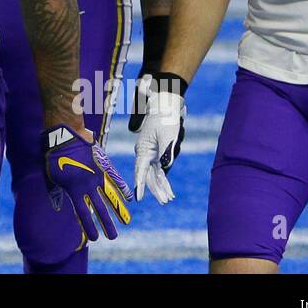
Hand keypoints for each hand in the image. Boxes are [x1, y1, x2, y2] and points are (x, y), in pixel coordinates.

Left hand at [42, 124, 132, 241]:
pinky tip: (128, 196)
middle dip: (106, 224)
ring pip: (110, 196)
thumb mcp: (50, 176)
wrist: (64, 134)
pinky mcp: (102, 164)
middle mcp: (88, 185)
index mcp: (74, 190)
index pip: (83, 213)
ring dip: (118, 210)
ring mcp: (97, 175)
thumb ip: (55, 192)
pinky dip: (122, 187)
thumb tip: (57, 206)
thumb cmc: (53, 156)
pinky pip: (114, 178)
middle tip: (113, 236)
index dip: (89, 227)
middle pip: (99, 208)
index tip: (95, 238)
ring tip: (126, 221)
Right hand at [133, 83, 185, 203]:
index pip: (140, 170)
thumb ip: (167, 153)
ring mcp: (150, 154)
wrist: (166, 106)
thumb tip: (165, 168)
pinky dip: (164, 179)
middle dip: (156, 189)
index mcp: (143, 149)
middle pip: (148, 175)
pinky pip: (159, 170)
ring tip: (168, 199)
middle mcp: (144, 153)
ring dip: (161, 186)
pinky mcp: (157, 153)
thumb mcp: (168, 136)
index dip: (140, 184)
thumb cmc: (166, 119)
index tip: (138, 197)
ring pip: (154, 174)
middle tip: (164, 201)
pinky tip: (168, 190)